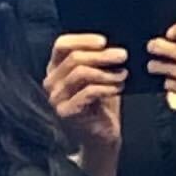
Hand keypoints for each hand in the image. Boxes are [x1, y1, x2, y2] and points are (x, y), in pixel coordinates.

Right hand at [45, 32, 125, 159]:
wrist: (102, 136)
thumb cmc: (101, 104)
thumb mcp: (100, 76)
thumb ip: (99, 60)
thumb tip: (113, 43)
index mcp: (56, 68)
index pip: (62, 45)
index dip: (82, 39)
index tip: (104, 41)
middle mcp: (51, 81)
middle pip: (74, 58)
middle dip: (102, 55)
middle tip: (122, 55)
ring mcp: (56, 98)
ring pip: (81, 73)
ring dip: (107, 72)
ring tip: (123, 74)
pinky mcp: (65, 112)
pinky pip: (88, 92)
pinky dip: (107, 87)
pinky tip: (119, 87)